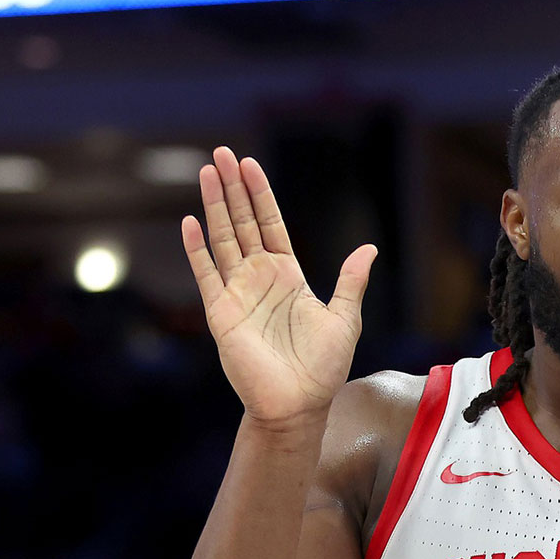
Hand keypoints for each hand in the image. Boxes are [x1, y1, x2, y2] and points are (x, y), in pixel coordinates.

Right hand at [181, 146, 377, 425]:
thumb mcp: (345, 319)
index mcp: (288, 276)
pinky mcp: (221, 313)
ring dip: (214, 206)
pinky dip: (197, 249)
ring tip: (206, 173)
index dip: (260, 195)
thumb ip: (350, 282)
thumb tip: (369, 249)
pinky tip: (190, 222)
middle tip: (221, 153)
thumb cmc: (323, 368)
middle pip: (242, 223)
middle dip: (232, 188)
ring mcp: (238, 294)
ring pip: (222, 240)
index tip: (250, 164)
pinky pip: (206, 274)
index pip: (270, 224)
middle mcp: (259, 279)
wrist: (298, 405)